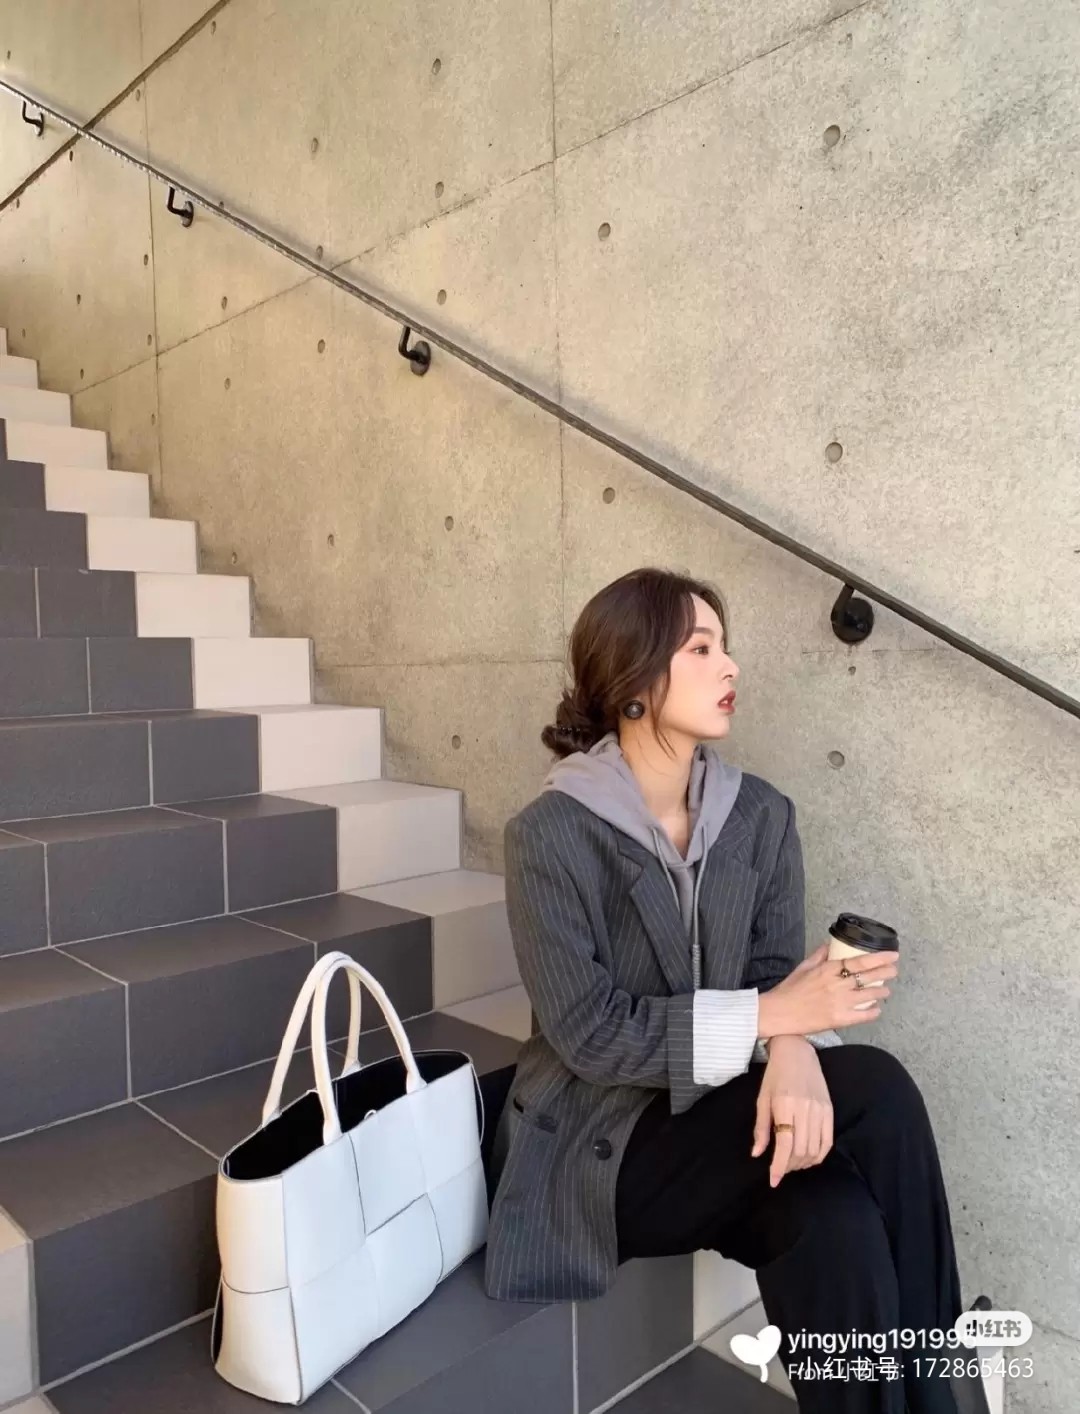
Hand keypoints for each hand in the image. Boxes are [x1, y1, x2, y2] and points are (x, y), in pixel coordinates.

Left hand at [751, 1037, 832, 1187]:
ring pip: (815, 1149)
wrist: (797, 1052)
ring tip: (792, 1164)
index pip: (785, 1144)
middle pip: (801, 1150)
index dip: (779, 1166)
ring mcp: (820, 1110)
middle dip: (790, 1166)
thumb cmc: (775, 1075)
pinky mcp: (829, 1110)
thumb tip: (757, 1154)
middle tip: (781, 1169)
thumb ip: (761, 1128)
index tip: (773, 1180)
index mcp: (785, 1105)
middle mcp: (805, 1109)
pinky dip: (819, 1155)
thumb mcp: (763, 1099)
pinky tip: (809, 1159)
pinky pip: (828, 1141)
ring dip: (803, 1163)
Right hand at [757, 942, 898, 1038]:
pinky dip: (873, 1012)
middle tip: (894, 970)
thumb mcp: (803, 967)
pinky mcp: (839, 1019)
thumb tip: (829, 945)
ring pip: (869, 996)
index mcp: (827, 970)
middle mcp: (836, 985)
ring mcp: (839, 1003)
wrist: (779, 1013)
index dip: (879, 958)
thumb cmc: (789, 990)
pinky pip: (863, 1016)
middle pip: (868, 977)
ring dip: (881, 992)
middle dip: (885, 972)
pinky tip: (876, 1009)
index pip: (859, 962)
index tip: (892, 956)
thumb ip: (818, 955)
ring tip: (886, 990)